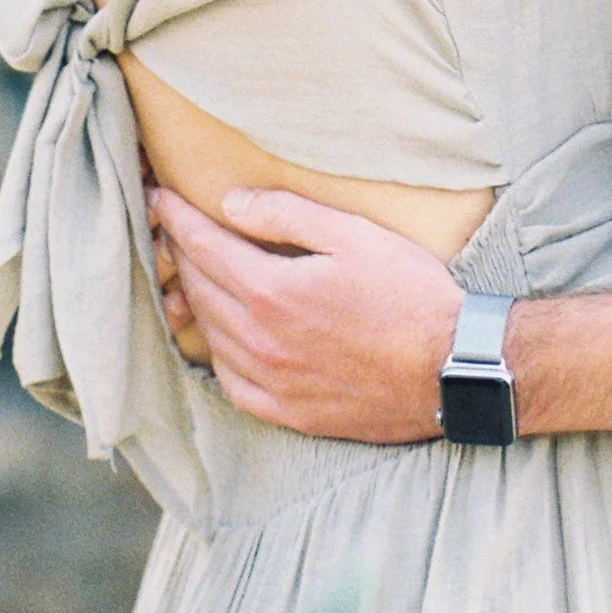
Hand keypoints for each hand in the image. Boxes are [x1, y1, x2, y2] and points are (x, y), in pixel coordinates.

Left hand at [146, 185, 460, 441]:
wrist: (452, 368)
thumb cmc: (410, 293)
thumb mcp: (353, 234)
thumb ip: (285, 214)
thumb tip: (230, 203)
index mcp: (271, 292)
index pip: (201, 248)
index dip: (176, 219)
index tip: (158, 199)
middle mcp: (261, 342)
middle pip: (200, 290)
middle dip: (181, 253)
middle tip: (171, 229)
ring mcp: (274, 382)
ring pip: (211, 336)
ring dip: (196, 301)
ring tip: (193, 275)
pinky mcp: (291, 413)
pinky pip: (233, 384)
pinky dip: (220, 355)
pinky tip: (226, 339)